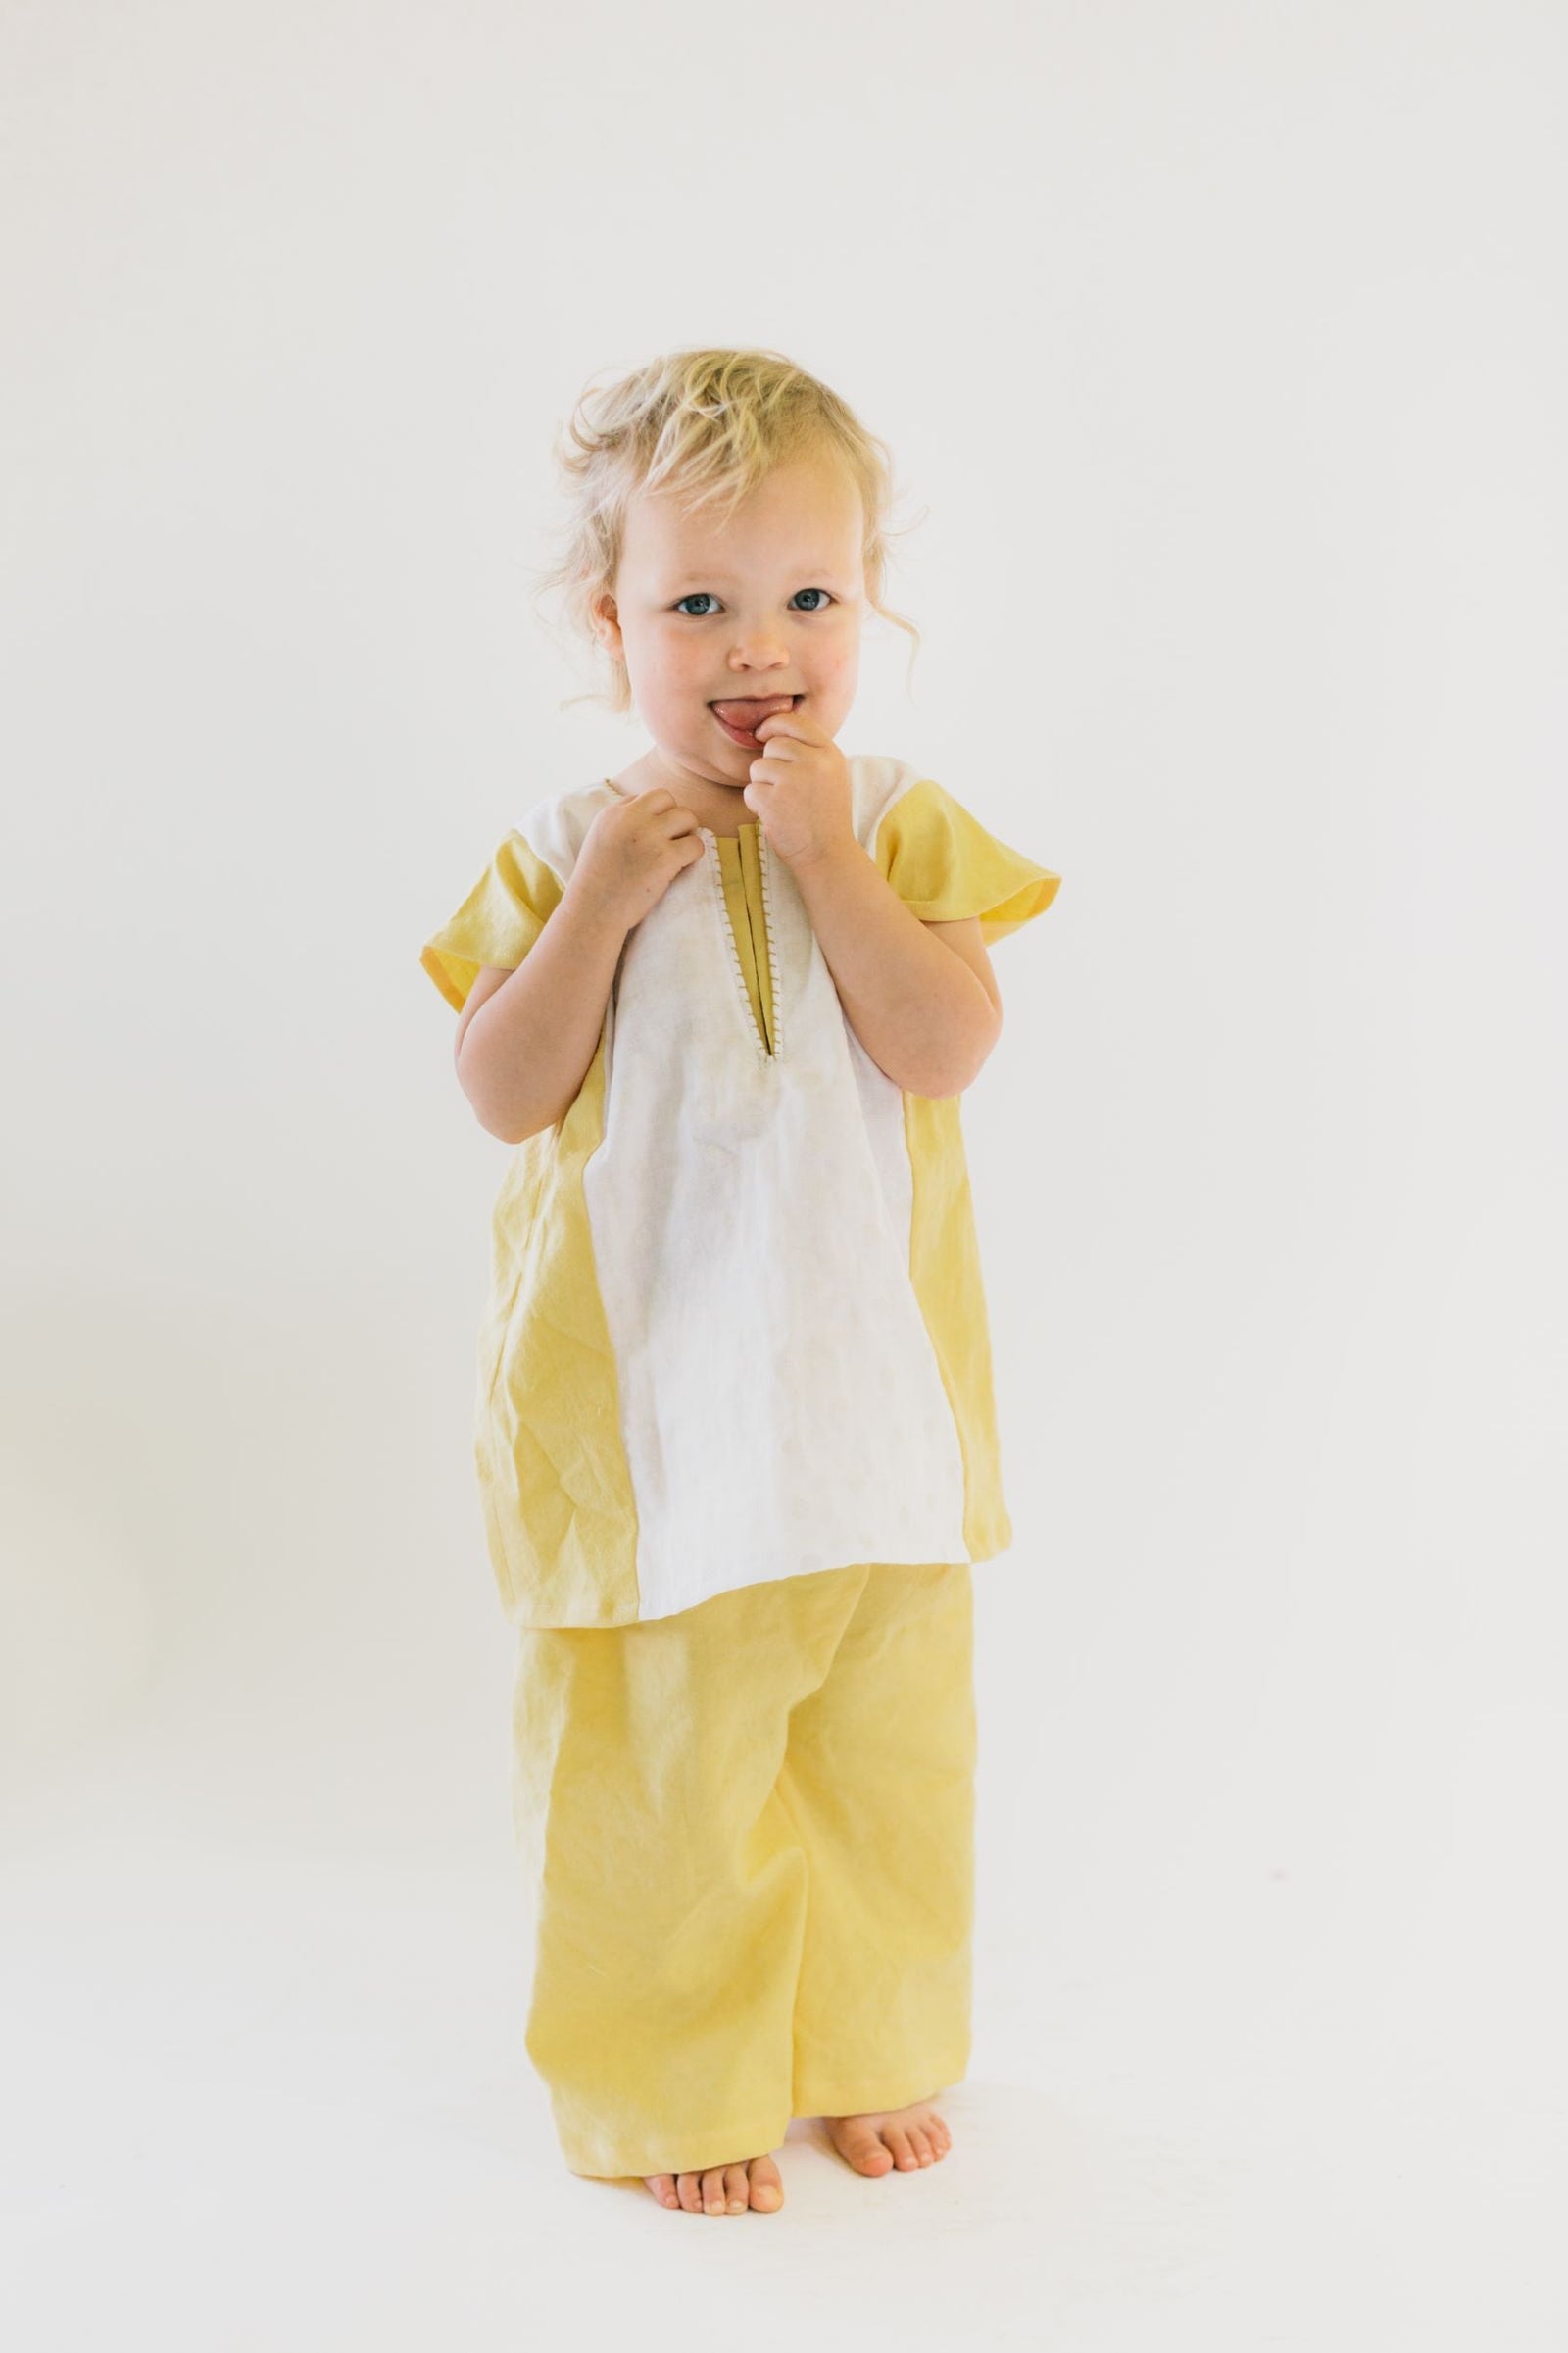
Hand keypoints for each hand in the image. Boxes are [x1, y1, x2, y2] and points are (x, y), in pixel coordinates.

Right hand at [570, 787, 705, 928]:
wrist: (594, 912)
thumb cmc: (596, 883)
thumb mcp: (599, 840)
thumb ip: (621, 823)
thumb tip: (653, 816)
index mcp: (611, 813)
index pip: (643, 798)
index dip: (651, 817)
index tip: (647, 839)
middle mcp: (630, 818)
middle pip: (667, 798)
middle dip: (672, 818)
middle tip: (668, 842)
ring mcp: (649, 836)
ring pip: (687, 816)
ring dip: (687, 833)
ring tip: (676, 853)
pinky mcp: (665, 857)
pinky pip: (696, 844)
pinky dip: (693, 855)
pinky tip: (680, 867)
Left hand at [743, 705, 857, 869]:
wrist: (828, 855)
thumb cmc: (826, 817)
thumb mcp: (832, 776)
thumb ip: (810, 751)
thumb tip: (773, 730)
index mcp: (830, 753)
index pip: (795, 722)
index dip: (774, 725)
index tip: (764, 734)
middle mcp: (814, 762)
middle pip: (773, 745)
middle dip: (770, 765)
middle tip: (785, 790)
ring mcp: (793, 780)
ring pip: (758, 767)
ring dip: (763, 786)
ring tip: (783, 805)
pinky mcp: (774, 800)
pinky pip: (751, 791)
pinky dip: (756, 805)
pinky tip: (775, 816)